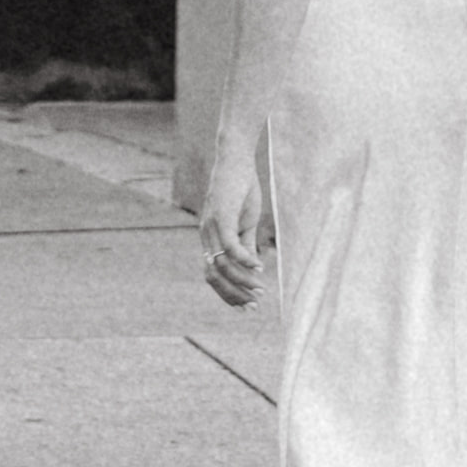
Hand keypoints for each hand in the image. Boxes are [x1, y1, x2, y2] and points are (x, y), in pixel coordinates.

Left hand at [192, 150, 276, 307]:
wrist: (236, 160)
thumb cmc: (241, 189)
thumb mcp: (246, 223)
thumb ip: (247, 245)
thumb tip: (254, 268)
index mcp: (210, 239)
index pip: (213, 275)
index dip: (228, 293)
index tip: (247, 306)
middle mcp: (206, 235)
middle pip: (213, 276)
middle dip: (233, 295)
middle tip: (254, 306)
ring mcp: (211, 227)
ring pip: (222, 265)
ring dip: (242, 281)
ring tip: (261, 289)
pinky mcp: (221, 216)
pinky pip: (230, 246)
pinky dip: (245, 260)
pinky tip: (259, 268)